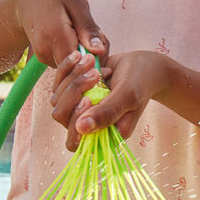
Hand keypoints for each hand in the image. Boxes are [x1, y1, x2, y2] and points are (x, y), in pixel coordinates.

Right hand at [12, 0, 108, 68]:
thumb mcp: (76, 4)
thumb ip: (88, 28)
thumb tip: (99, 51)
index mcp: (55, 34)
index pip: (82, 61)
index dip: (96, 55)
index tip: (100, 39)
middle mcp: (46, 50)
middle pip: (79, 66)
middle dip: (93, 55)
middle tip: (94, 33)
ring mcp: (43, 57)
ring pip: (74, 65)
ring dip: (84, 53)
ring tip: (80, 31)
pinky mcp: (44, 59)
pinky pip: (67, 61)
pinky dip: (75, 52)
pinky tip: (73, 36)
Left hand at [55, 50, 172, 150]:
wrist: (141, 66)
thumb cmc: (139, 82)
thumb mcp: (127, 96)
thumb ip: (107, 113)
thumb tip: (82, 128)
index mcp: (103, 135)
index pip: (74, 140)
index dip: (74, 121)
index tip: (88, 99)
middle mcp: (87, 125)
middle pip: (61, 116)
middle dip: (73, 91)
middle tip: (94, 73)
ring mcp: (78, 108)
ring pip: (57, 97)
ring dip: (73, 76)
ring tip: (93, 62)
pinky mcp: (74, 93)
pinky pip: (58, 83)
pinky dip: (68, 68)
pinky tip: (83, 58)